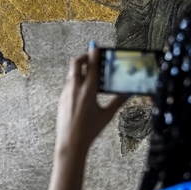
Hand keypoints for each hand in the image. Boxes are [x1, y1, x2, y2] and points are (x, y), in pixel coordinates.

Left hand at [55, 46, 126, 161]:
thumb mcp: (107, 115)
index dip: (94, 54)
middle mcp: (75, 88)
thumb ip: (118, 101)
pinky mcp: (62, 99)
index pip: (91, 65)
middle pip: (76, 63)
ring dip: (79, 70)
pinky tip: (83, 90)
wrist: (70, 142)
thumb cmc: (90, 130)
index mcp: (89, 90)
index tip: (96, 46)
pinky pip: (69, 85)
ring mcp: (66, 93)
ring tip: (89, 74)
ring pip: (71, 74)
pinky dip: (76, 81)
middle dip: (83, 57)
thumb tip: (128, 92)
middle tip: (91, 57)